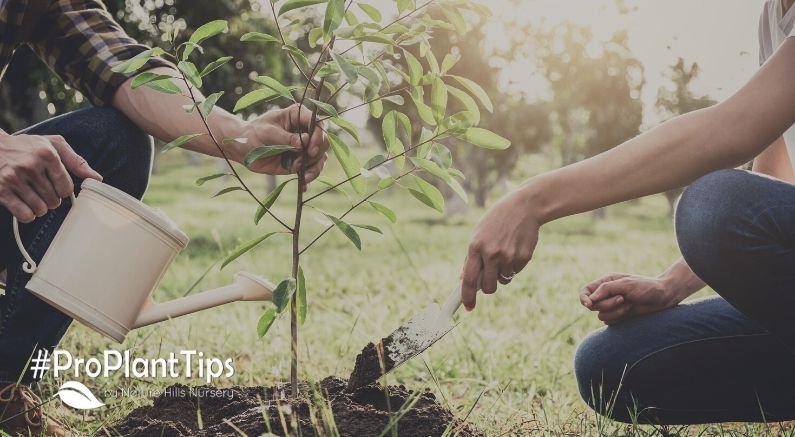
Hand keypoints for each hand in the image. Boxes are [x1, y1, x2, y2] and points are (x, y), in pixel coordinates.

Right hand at [0, 133, 101, 222]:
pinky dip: (28, 215)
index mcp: (46, 154)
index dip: (64, 190)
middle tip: (44, 190)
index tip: (57, 185)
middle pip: (54, 200)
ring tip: (34, 196)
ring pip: (40, 209)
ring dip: (40, 208)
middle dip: (52, 199)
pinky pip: (25, 215)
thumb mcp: (53, 145)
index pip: (66, 187)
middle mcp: (30, 166)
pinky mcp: (1, 191)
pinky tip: (25, 204)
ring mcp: (13, 179)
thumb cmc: (27, 146)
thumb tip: (97, 178)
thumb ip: (76, 161)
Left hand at [233, 104, 328, 184]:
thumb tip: (305, 142)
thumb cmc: (253, 133)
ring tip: (304, 176)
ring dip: (315, 168)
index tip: (310, 149)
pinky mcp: (300, 161)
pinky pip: (311, 170)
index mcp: (298, 116)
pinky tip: (303, 185)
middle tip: (304, 160)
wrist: (243, 148)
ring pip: (320, 157)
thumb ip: (286, 138)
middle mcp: (305, 131)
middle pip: (324, 141)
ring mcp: (304, 147)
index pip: (317, 123)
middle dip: (317, 153)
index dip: (318, 135)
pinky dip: (309, 177)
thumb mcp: (267, 132)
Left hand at [461, 189, 539, 310]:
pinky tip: (515, 248)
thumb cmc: (497, 220)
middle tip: (490, 278)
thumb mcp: (479, 233)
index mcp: (476, 247)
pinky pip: (516, 271)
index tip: (468, 308)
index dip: (467, 296)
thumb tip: (463, 278)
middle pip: (488, 287)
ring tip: (505, 253)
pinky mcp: (523, 257)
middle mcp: (491, 253)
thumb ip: (471, 257)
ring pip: (504, 280)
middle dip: (488, 288)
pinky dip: (514, 266)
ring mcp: (508, 256)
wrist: (524, 206)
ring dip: (503, 274)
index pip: (469, 279)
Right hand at [579, 273, 682, 324]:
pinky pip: (610, 322)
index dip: (584, 298)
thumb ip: (606, 289)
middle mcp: (607, 294)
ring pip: (601, 315)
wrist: (664, 297)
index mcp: (606, 282)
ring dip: (615, 312)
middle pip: (593, 305)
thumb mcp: (625, 284)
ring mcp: (612, 306)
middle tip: (622, 299)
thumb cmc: (646, 287)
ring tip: (629, 305)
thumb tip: (590, 299)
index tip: (589, 304)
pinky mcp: (619, 316)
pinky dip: (619, 318)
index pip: (585, 291)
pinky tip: (630, 311)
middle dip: (607, 304)